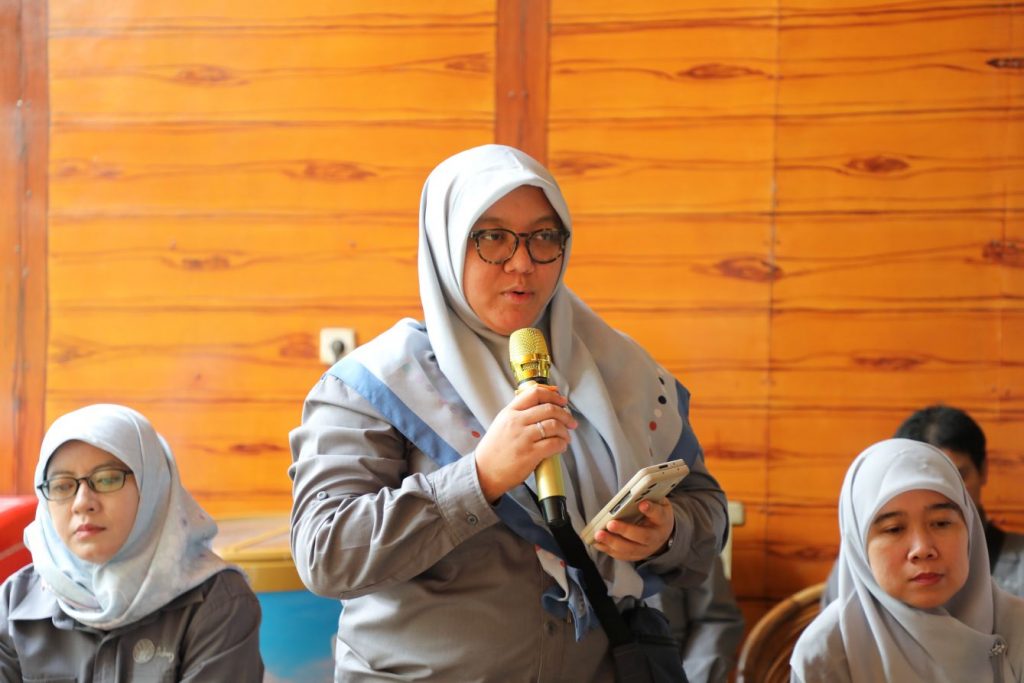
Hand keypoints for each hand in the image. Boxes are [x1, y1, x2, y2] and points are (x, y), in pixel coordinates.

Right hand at [475, 383, 576, 501]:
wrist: (484, 472)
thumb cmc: (494, 449)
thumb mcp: (502, 424)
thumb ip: (519, 414)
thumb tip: (543, 406)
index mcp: (510, 412)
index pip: (534, 393)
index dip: (553, 395)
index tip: (562, 401)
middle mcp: (516, 421)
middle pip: (549, 409)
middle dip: (565, 415)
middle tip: (571, 422)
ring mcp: (523, 437)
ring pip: (554, 425)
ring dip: (565, 431)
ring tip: (566, 437)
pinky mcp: (530, 454)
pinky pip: (553, 444)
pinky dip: (562, 445)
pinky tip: (561, 447)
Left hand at [592, 499, 674, 561]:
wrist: (662, 533)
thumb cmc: (655, 513)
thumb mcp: (658, 502)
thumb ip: (648, 496)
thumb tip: (635, 490)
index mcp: (662, 520)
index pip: (658, 514)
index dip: (651, 510)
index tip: (642, 504)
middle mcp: (656, 537)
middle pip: (643, 536)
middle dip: (625, 530)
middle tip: (610, 524)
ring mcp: (646, 549)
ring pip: (630, 549)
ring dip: (612, 542)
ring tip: (598, 534)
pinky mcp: (636, 555)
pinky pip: (622, 555)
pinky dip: (608, 549)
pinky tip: (597, 542)